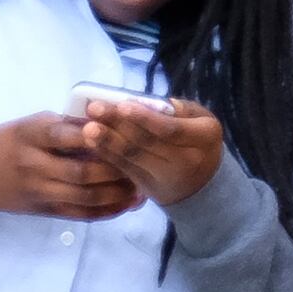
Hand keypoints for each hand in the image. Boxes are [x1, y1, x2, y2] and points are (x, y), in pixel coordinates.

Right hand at [0, 114, 142, 226]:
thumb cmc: (4, 143)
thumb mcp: (27, 125)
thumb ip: (63, 126)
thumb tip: (108, 124)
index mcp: (30, 134)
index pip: (67, 134)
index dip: (99, 135)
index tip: (125, 131)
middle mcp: (34, 164)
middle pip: (82, 172)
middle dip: (117, 170)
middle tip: (142, 163)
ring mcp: (38, 190)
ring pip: (86, 196)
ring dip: (118, 193)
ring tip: (141, 186)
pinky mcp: (43, 210)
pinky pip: (80, 214)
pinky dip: (106, 211)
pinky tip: (125, 204)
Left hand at [72, 93, 224, 206]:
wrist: (203, 182)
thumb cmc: (197, 139)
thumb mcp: (199, 118)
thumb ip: (177, 109)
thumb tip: (146, 102)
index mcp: (204, 136)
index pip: (171, 129)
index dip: (145, 119)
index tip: (122, 106)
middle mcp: (187, 160)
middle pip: (147, 143)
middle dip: (118, 126)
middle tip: (94, 110)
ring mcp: (165, 178)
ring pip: (132, 158)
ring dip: (107, 142)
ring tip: (87, 127)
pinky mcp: (147, 188)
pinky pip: (124, 169)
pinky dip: (106, 155)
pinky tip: (91, 142)